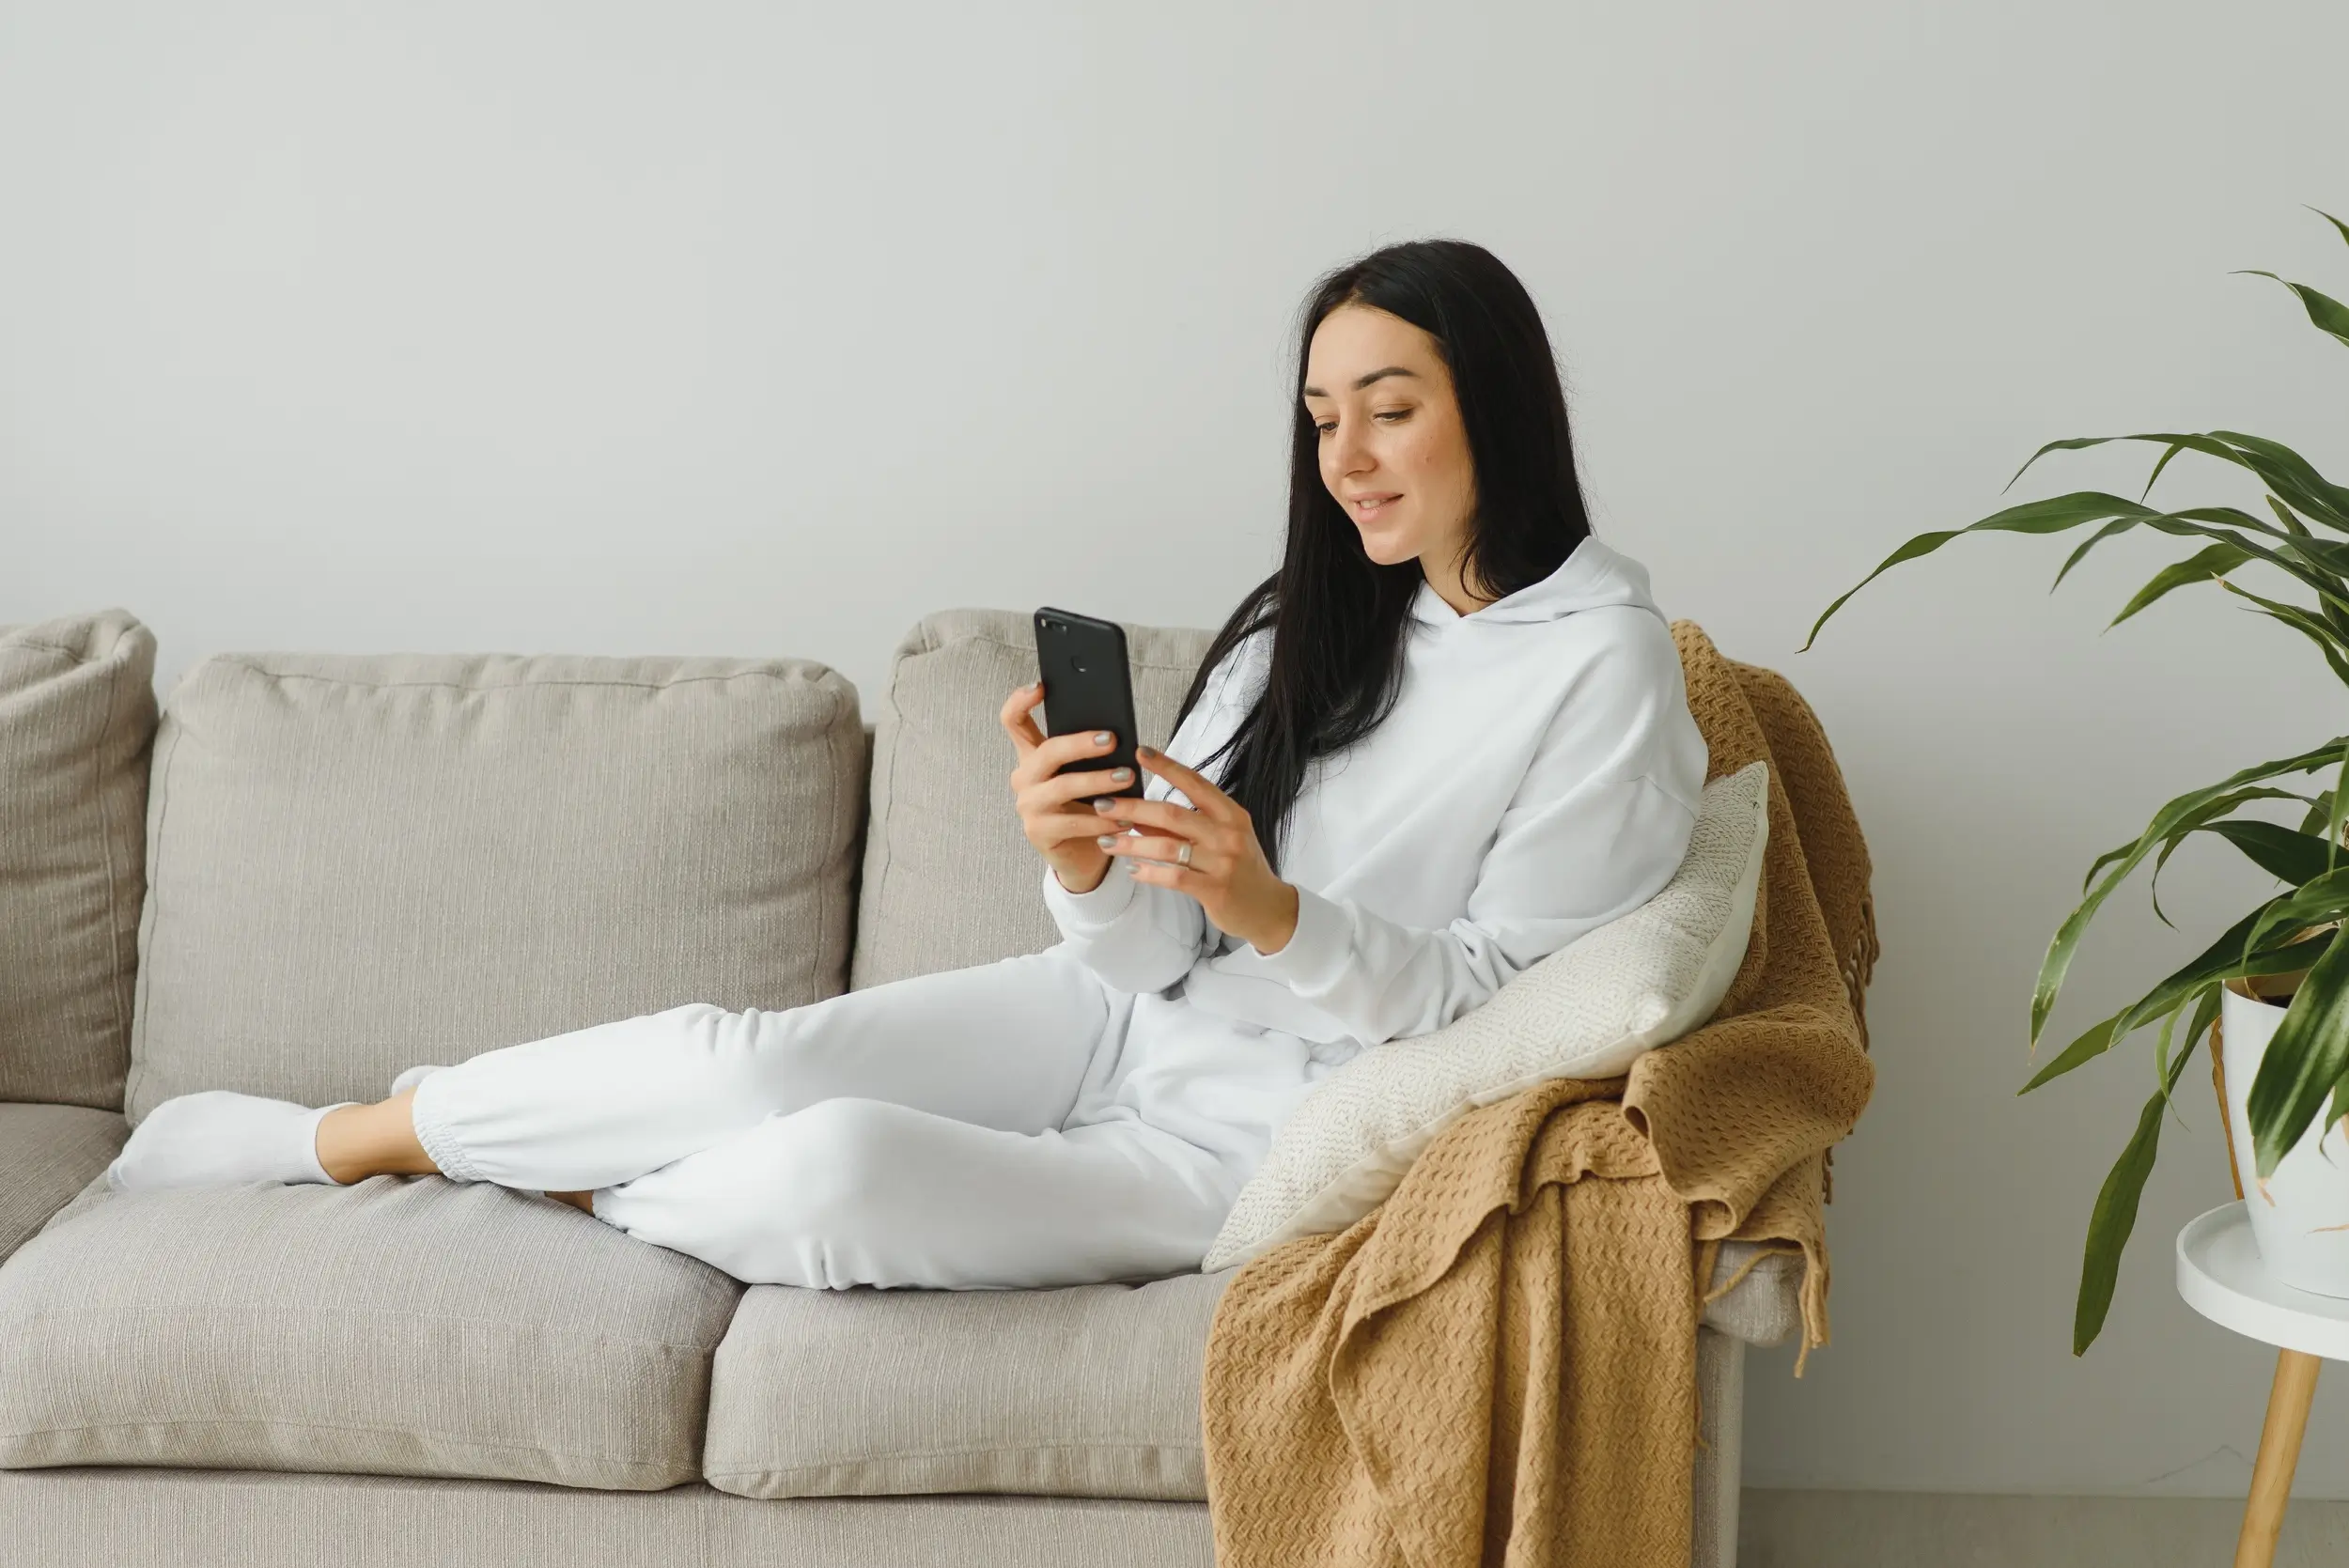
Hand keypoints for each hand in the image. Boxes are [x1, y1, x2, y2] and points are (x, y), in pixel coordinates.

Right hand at [1000, 681, 1131, 893]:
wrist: (1081, 854)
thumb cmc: (1087, 805)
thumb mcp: (1085, 774)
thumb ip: (1091, 753)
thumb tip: (1118, 730)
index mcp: (1031, 756)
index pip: (1013, 721)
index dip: (1020, 701)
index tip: (1040, 685)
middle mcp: (1024, 778)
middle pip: (1046, 752)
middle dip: (1080, 744)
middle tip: (1112, 739)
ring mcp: (1028, 806)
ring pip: (1063, 786)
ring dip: (1098, 781)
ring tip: (1127, 777)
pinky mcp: (1039, 832)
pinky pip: (1074, 822)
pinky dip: (1103, 820)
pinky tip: (1125, 818)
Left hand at [1090, 745, 1300, 955]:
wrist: (1268, 908)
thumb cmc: (1240, 868)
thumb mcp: (1218, 840)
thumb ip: (1182, 827)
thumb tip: (1138, 813)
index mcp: (1231, 814)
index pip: (1195, 783)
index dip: (1166, 767)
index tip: (1140, 753)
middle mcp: (1228, 834)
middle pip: (1172, 814)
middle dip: (1133, 807)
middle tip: (1104, 804)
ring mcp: (1223, 862)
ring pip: (1168, 846)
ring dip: (1132, 843)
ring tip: (1106, 841)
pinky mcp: (1215, 889)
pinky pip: (1174, 877)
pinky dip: (1149, 872)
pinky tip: (1131, 870)